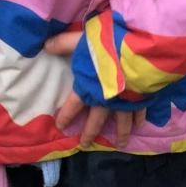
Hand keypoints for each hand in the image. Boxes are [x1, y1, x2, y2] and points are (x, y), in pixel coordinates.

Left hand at [44, 31, 145, 148]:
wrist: (139, 53)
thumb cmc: (108, 47)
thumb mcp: (82, 40)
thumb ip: (64, 43)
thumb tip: (45, 46)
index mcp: (88, 89)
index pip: (73, 106)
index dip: (66, 116)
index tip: (61, 127)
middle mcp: (105, 101)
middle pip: (96, 121)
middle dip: (90, 134)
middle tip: (85, 145)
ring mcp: (124, 103)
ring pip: (121, 124)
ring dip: (119, 135)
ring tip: (119, 145)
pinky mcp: (141, 100)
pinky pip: (139, 113)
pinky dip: (139, 121)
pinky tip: (139, 126)